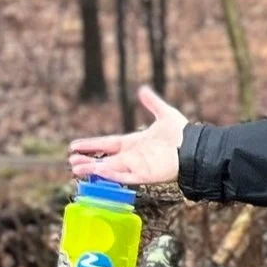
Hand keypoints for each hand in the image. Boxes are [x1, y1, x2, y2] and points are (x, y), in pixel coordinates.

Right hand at [68, 85, 188, 185]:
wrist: (195, 147)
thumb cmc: (183, 134)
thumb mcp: (165, 114)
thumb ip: (152, 102)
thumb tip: (142, 89)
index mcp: (135, 143)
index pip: (108, 144)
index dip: (92, 145)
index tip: (75, 145)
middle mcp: (133, 156)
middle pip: (105, 159)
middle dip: (88, 160)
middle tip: (70, 161)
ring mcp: (138, 167)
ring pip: (110, 169)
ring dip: (94, 169)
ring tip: (75, 169)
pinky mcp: (145, 176)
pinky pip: (124, 177)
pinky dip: (111, 175)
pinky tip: (98, 171)